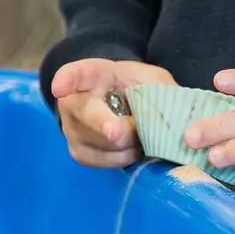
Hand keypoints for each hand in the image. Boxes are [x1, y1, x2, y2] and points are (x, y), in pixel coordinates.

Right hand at [49, 58, 176, 167]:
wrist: (124, 104)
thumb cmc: (138, 87)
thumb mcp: (155, 80)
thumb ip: (162, 94)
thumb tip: (174, 120)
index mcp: (94, 75)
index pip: (77, 74)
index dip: (68, 80)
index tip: (60, 88)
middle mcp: (74, 101)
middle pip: (84, 112)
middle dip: (102, 123)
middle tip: (118, 133)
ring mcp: (72, 128)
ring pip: (98, 141)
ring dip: (126, 143)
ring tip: (141, 135)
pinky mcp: (78, 151)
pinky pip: (101, 160)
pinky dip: (121, 158)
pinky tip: (131, 149)